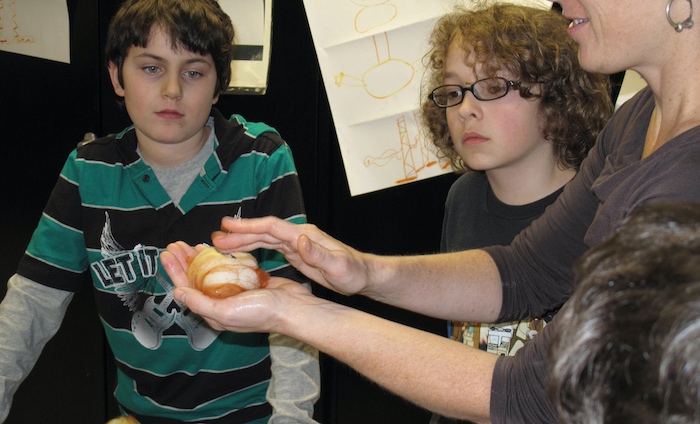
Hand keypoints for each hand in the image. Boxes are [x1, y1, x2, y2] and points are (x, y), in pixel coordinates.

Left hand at [160, 241, 313, 332]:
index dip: (175, 271)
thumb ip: (200, 302)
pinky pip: (229, 267)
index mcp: (213, 312)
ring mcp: (235, 291)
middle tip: (175, 244)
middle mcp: (221, 302)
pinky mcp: (248, 281)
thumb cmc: (261, 313)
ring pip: (211, 272)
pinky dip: (220, 257)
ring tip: (190, 244)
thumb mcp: (226, 311)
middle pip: (196, 279)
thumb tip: (176, 293)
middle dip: (184, 261)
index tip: (167, 253)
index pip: (187, 289)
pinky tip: (215, 248)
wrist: (294, 308)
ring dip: (200, 258)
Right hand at [210, 216, 372, 295]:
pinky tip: (243, 254)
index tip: (227, 225)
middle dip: (239, 233)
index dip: (249, 225)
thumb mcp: (338, 266)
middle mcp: (299, 235)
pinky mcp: (297, 253)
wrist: (364, 275)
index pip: (272, 227)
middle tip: (215, 238)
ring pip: (265, 239)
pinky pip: (270, 248)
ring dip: (244, 241)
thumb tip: (300, 240)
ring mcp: (297, 243)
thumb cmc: (353, 272)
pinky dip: (255, 249)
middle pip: (264, 231)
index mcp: (305, 235)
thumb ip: (319, 254)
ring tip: (222, 245)